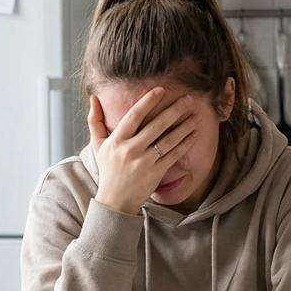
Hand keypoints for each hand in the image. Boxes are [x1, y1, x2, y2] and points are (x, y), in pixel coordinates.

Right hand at [87, 89, 198, 214]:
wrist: (115, 200)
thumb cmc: (108, 170)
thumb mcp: (98, 145)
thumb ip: (95, 121)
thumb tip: (94, 98)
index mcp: (117, 140)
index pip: (134, 116)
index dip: (148, 101)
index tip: (160, 90)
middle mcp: (130, 150)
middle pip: (157, 125)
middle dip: (175, 110)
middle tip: (189, 98)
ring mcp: (144, 162)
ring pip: (169, 139)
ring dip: (185, 126)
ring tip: (196, 115)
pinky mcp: (156, 173)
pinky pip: (174, 155)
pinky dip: (186, 143)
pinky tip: (195, 134)